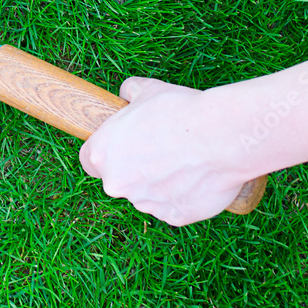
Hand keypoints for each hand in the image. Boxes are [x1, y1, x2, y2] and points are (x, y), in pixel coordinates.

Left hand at [79, 77, 247, 225]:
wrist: (218, 136)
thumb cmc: (178, 112)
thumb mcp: (145, 90)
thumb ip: (129, 93)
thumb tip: (126, 94)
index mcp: (101, 154)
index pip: (89, 160)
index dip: (105, 152)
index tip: (120, 146)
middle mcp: (117, 184)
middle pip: (119, 179)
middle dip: (136, 167)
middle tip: (161, 148)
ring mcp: (145, 204)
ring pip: (147, 194)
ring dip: (160, 182)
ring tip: (185, 160)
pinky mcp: (174, 218)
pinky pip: (174, 207)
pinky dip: (183, 195)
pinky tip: (197, 176)